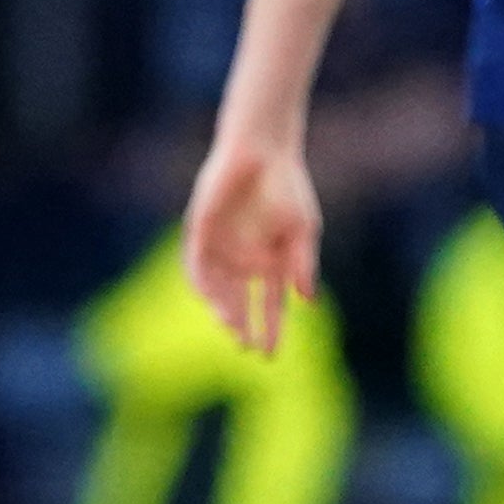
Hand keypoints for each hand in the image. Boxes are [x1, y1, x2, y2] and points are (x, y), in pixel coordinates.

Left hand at [182, 133, 321, 356]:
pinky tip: (209, 295)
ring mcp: (221, 247)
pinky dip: (203, 281)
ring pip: (217, 288)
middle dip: (242, 325)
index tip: (271, 353)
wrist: (262, 150)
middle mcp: (243, 260)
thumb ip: (302, 263)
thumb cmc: (287, 186)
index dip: (271, 329)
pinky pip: (196, 263)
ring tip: (231, 326)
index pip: (271, 306)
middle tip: (246, 346)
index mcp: (271, 263)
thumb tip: (307, 300)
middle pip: (240, 303)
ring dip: (223, 308)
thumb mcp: (302, 229)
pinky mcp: (201, 230)